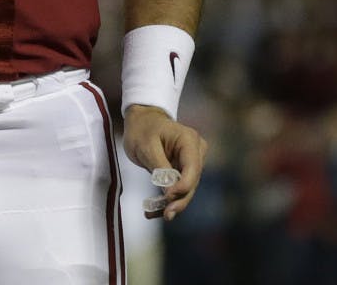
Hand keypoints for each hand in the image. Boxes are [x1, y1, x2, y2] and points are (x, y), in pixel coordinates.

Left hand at [123, 104, 207, 220]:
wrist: (141, 120)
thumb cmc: (142, 128)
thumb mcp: (146, 146)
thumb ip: (160, 168)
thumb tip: (171, 194)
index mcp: (189, 140)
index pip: (192, 169)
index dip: (183, 186)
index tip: (168, 197)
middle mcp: (196, 152)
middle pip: (191, 182)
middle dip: (178, 200)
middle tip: (166, 215)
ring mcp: (191, 162)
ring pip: (185, 189)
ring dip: (171, 204)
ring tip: (152, 213)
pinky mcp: (183, 171)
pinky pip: (178, 188)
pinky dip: (166, 200)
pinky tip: (153, 211)